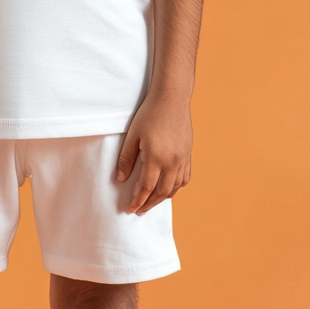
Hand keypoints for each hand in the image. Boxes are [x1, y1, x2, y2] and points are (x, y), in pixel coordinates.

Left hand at [116, 91, 192, 214]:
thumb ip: (126, 158)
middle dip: (149, 204)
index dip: (137, 201)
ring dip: (162, 198)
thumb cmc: (150, 113)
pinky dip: (175, 188)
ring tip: (151, 201)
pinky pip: (184, 178)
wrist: (172, 98)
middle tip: (139, 210)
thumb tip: (121, 179)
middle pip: (161, 192)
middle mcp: (172, 162)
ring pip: (174, 188)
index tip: (130, 209)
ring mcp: (182, 159)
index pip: (146, 188)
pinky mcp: (188, 154)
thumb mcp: (133, 135)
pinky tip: (167, 188)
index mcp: (156, 157)